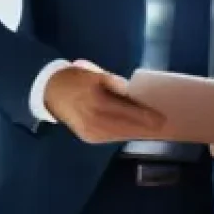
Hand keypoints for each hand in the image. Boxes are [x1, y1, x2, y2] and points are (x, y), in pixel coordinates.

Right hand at [43, 60, 164, 143]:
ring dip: (138, 132)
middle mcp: (95, 121)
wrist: (50, 92)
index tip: (164, 119)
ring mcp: (91, 133)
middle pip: (128, 128)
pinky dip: (126, 133)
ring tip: (154, 128)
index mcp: (98, 103)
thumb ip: (118, 85)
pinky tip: (137, 130)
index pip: (129, 114)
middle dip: (147, 128)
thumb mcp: (98, 75)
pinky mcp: (89, 138)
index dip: (147, 118)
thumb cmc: (77, 79)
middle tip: (164, 126)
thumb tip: (136, 94)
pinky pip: (112, 137)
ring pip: (122, 135)